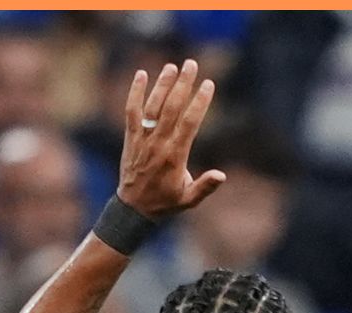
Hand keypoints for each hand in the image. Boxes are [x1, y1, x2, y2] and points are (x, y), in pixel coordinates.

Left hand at [117, 59, 225, 217]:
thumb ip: (205, 187)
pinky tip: (141, 75)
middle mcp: (158, 144)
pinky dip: (135, 93)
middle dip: (182, 84)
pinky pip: (131, 112)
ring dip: (162, 84)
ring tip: (172, 66)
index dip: (199, 102)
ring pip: (152, 106)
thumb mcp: (189, 200)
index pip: (189, 123)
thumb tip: (221, 176)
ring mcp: (143, 139)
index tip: (208, 84)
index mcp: (175, 156)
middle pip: (171, 108)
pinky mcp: (131, 137)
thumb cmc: (165, 203)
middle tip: (191, 64)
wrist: (133, 209)